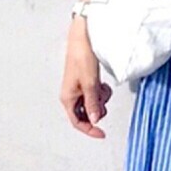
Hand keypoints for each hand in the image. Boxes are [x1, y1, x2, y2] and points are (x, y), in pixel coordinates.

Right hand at [60, 16, 112, 137]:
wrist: (84, 37)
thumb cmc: (82, 56)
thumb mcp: (90, 83)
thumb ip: (92, 103)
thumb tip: (94, 120)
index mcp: (68, 97)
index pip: (78, 122)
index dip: (90, 129)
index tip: (102, 133)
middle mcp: (71, 95)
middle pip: (85, 114)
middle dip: (96, 109)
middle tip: (102, 99)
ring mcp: (78, 88)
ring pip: (92, 104)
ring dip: (100, 99)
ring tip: (101, 87)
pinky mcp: (85, 81)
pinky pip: (94, 94)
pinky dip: (100, 92)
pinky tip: (101, 82)